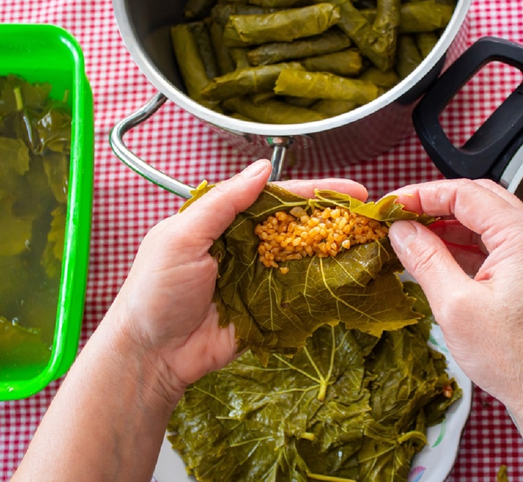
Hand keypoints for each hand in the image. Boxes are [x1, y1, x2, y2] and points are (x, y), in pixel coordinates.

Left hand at [106, 160, 368, 403]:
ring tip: (370, 244)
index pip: (276, 197)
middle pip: (298, 225)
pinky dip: (324, 286)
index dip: (314, 192)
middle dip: (333, 219)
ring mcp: (260, 277)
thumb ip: (222, 202)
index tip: (350, 190)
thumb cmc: (155, 291)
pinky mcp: (268, 309)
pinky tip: (350, 278)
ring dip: (335, 250)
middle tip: (370, 217)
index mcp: (224, 221)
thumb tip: (262, 169)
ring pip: (304, 257)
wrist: (152, 353)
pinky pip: (300, 293)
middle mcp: (247, 245)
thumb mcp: (181, 237)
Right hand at [387, 179, 522, 420]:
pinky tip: (442, 258)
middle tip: (402, 214)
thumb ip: (425, 259)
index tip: (393, 204)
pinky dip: (468, 246)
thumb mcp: (455, 306)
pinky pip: (499, 246)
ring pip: (490, 223)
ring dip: (451, 225)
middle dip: (437, 204)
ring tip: (415, 237)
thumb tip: (402, 230)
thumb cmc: (514, 359)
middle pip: (481, 200)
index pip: (466, 194)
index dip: (423, 194)